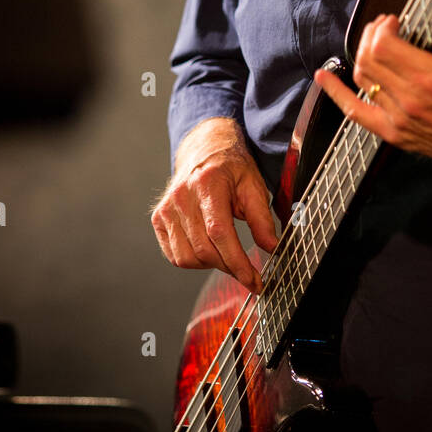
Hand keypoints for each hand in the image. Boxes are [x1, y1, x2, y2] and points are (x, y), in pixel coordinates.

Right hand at [150, 118, 278, 293]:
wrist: (204, 150)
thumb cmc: (230, 168)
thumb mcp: (253, 186)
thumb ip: (262, 219)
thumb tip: (272, 248)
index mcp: (207, 184)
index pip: (219, 233)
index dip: (237, 262)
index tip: (254, 281)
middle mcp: (182, 196)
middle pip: (204, 249)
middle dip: (229, 267)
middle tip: (248, 272)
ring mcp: (166, 208)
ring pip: (186, 258)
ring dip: (211, 265)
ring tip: (226, 255)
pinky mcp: (158, 219)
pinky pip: (174, 255)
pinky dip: (193, 261)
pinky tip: (208, 250)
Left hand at [314, 0, 431, 188]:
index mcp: (431, 78)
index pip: (383, 44)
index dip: (382, 26)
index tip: (394, 20)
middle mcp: (409, 100)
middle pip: (368, 58)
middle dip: (371, 35)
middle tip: (385, 27)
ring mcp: (398, 119)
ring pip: (361, 79)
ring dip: (362, 55)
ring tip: (375, 44)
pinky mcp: (394, 134)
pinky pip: (355, 113)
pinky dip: (335, 93)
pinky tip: (323, 77)